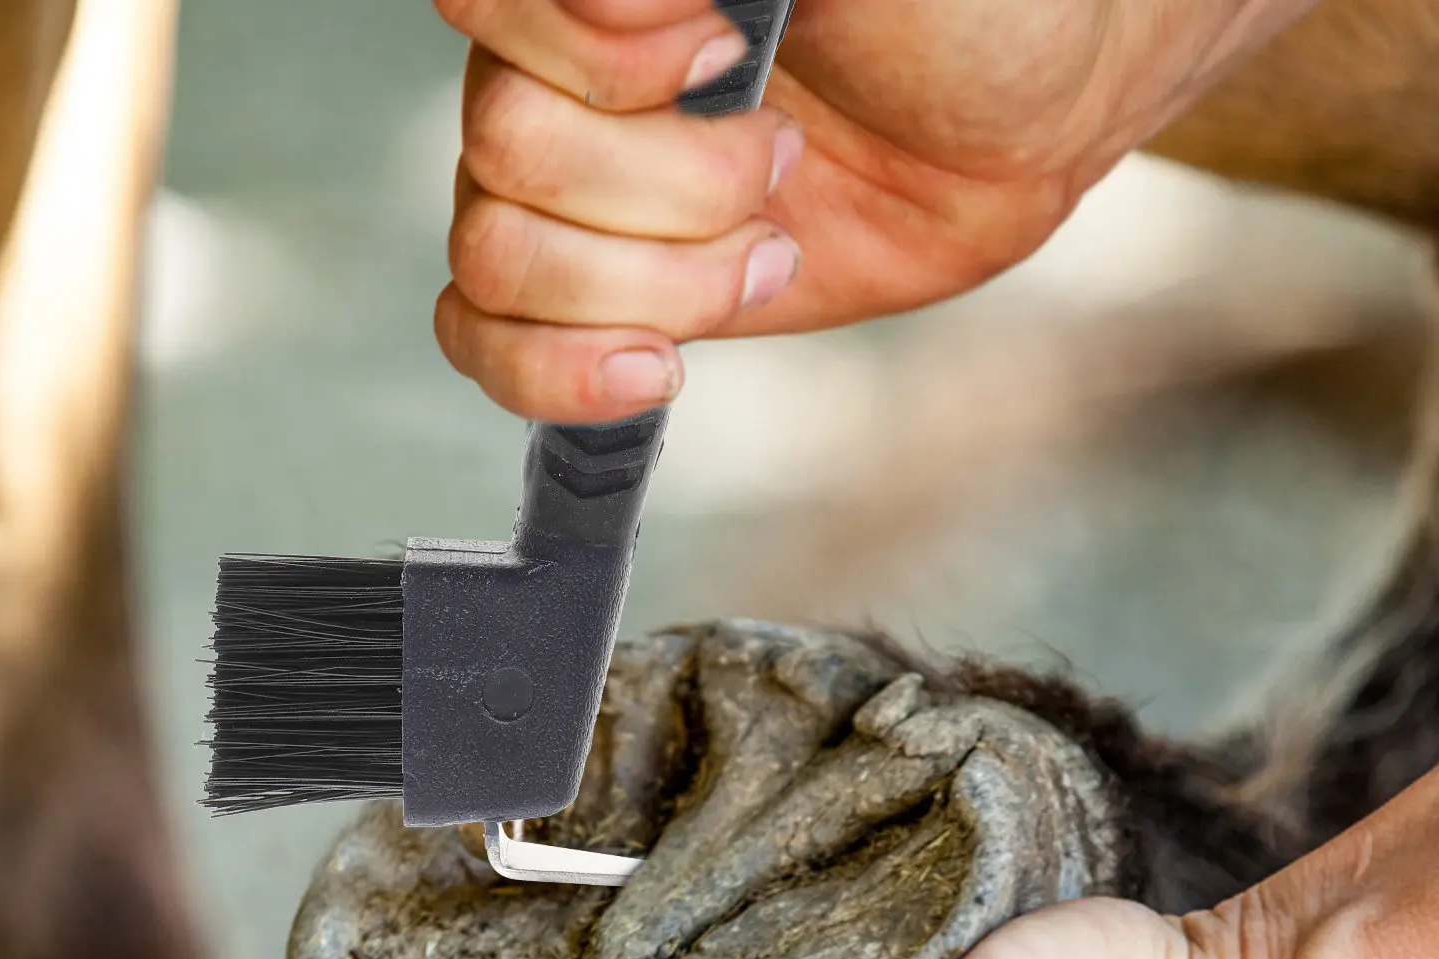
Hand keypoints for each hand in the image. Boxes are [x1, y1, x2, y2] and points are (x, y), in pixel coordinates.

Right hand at [430, 0, 1319, 419]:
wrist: (1020, 125)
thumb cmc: (966, 10)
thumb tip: (620, 7)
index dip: (597, 53)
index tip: (726, 46)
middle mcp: (561, 66)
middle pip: (507, 150)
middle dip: (668, 184)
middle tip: (782, 158)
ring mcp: (569, 186)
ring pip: (501, 255)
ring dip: (651, 281)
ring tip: (765, 249)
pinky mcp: (597, 291)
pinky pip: (487, 341)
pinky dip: (558, 372)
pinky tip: (656, 365)